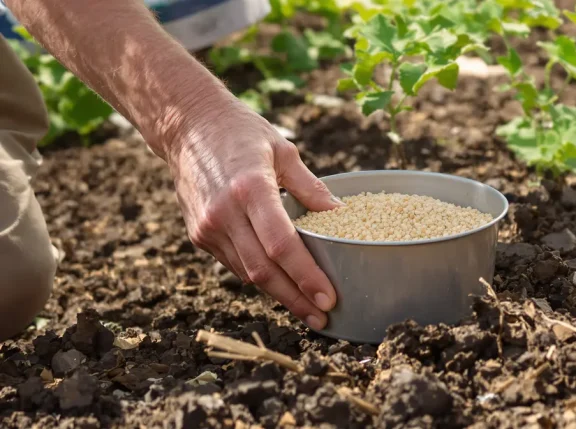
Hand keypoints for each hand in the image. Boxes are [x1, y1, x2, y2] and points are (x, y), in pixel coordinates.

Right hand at [168, 102, 341, 329]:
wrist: (186, 126)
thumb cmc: (241, 132)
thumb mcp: (282, 150)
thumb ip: (310, 187)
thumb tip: (341, 215)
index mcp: (251, 189)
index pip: (282, 246)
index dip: (306, 277)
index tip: (327, 298)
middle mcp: (225, 213)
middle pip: (264, 271)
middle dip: (296, 299)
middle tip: (324, 317)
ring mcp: (208, 227)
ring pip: (248, 273)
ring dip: (279, 295)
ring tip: (308, 309)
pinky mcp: (199, 234)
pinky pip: (235, 264)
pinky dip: (259, 277)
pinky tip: (281, 286)